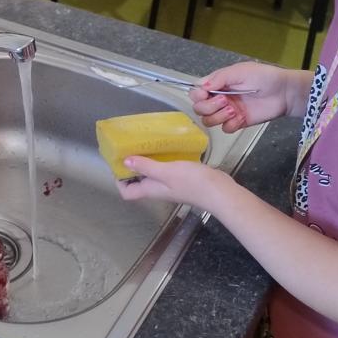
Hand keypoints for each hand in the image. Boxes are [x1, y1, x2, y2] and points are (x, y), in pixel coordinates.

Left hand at [116, 156, 231, 212]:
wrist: (219, 191)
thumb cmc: (191, 182)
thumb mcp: (165, 171)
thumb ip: (145, 166)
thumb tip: (125, 162)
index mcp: (150, 190)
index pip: (127, 192)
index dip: (120, 181)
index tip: (119, 163)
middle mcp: (158, 189)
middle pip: (139, 182)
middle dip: (133, 167)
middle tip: (132, 149)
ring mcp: (171, 185)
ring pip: (153, 175)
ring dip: (148, 162)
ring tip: (147, 145)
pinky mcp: (182, 179)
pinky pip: (167, 170)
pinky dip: (163, 160)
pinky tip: (167, 148)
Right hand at [188, 62, 304, 132]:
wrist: (284, 92)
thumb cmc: (264, 77)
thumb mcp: (240, 71)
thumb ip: (219, 78)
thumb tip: (201, 87)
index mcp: (218, 84)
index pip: (196, 92)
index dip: (197, 95)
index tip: (206, 94)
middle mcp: (219, 98)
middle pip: (199, 108)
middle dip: (208, 107)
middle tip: (224, 101)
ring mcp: (228, 111)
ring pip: (209, 121)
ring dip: (218, 116)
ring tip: (233, 110)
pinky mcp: (238, 122)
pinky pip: (225, 129)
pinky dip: (230, 124)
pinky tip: (241, 117)